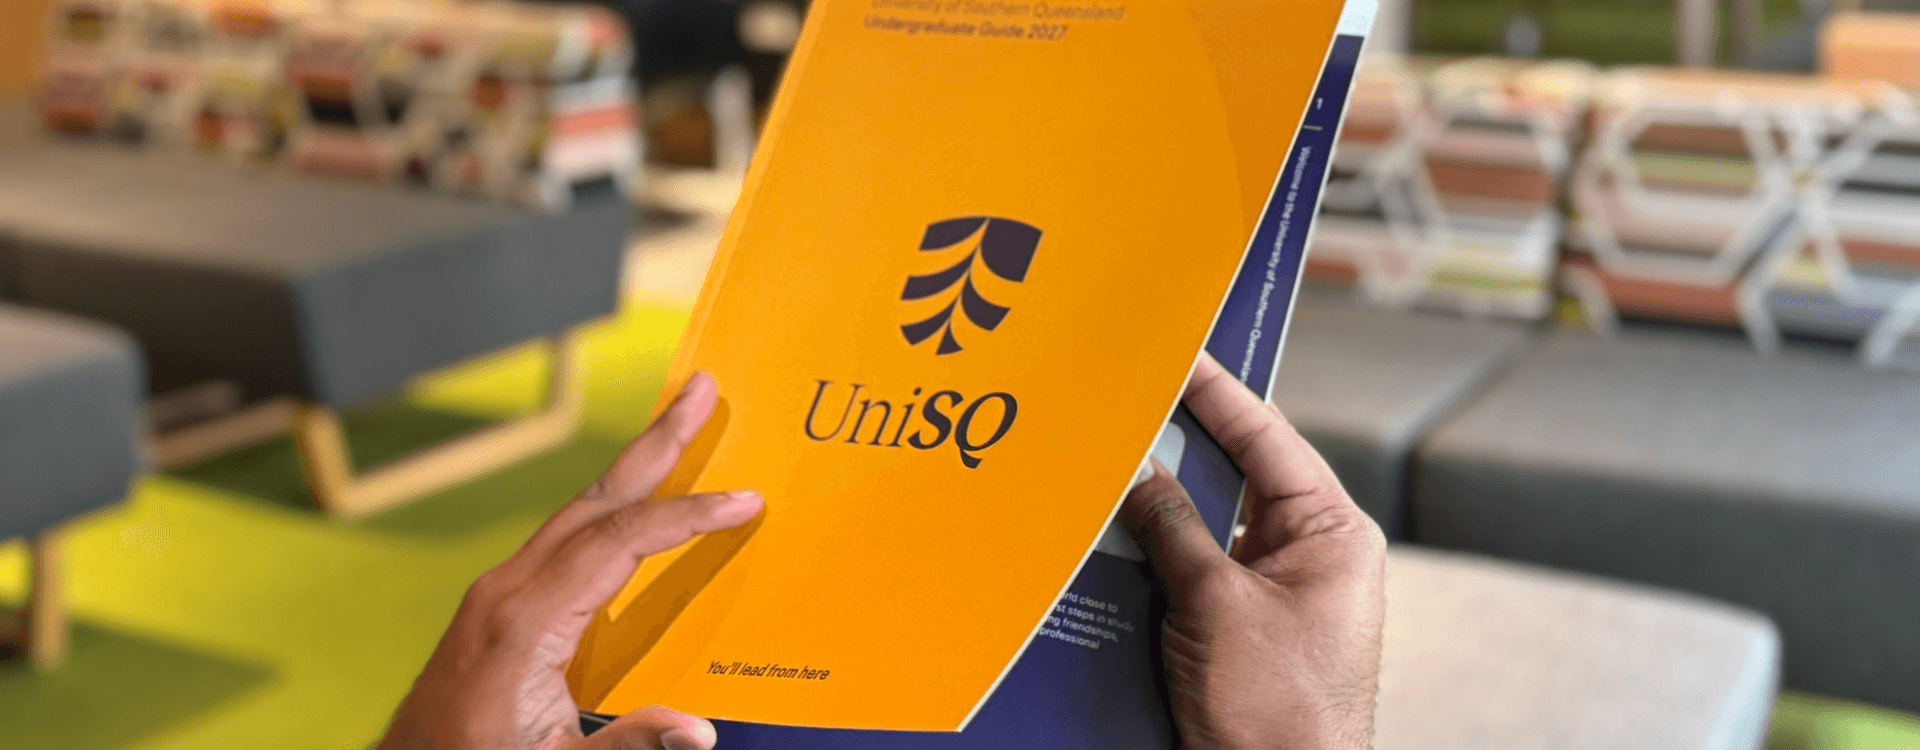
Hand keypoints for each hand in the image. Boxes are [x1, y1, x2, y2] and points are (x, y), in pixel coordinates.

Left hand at [376, 373, 759, 749]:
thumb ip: (630, 745)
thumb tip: (699, 730)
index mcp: (526, 624)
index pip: (619, 544)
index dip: (686, 518)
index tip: (743, 500)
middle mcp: (507, 592)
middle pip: (595, 501)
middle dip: (654, 443)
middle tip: (701, 390)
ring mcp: (497, 593)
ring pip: (576, 513)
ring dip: (632, 468)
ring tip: (677, 427)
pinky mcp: (498, 605)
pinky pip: (562, 539)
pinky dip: (608, 508)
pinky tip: (632, 502)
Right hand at [1121, 354, 1386, 749]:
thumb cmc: (1278, 714)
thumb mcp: (1213, 603)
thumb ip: (1171, 527)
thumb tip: (1134, 467)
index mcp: (1333, 532)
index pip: (1266, 436)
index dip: (1215, 390)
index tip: (1175, 349)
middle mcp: (1313, 554)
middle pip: (1235, 474)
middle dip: (1177, 444)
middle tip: (1126, 399)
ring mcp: (1280, 592)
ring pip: (1209, 523)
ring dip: (1159, 506)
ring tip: (1108, 465)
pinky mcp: (1246, 627)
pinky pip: (1197, 569)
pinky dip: (1156, 555)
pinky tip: (1112, 539)